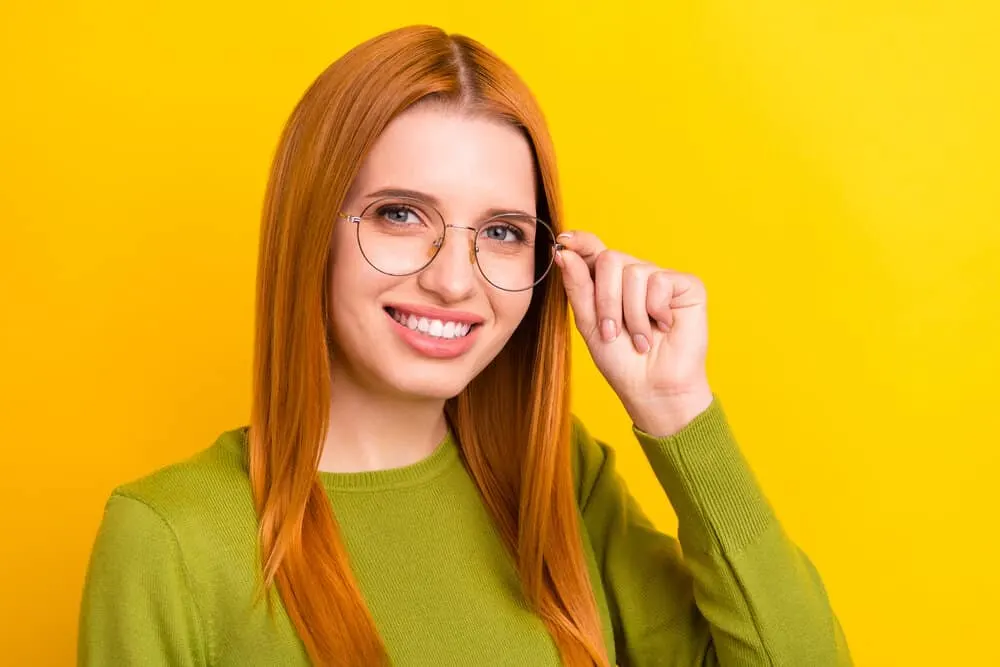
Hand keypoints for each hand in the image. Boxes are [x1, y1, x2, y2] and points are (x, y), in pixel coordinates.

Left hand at [554, 231, 713, 436]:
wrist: (652, 388)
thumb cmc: (621, 361)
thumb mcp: (589, 324)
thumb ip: (578, 288)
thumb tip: (565, 253)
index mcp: (610, 282)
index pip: (594, 249)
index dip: (581, 241)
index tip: (564, 242)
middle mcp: (636, 274)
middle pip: (610, 259)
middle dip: (606, 301)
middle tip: (612, 332)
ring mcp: (661, 278)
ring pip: (634, 273)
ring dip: (632, 314)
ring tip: (640, 338)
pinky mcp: (687, 286)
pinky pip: (660, 281)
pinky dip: (655, 310)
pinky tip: (663, 327)